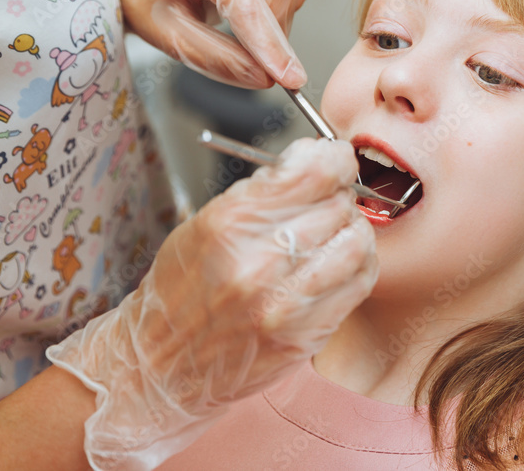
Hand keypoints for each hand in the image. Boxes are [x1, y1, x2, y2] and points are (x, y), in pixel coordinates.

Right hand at [47, 138, 376, 469]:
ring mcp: (284, 302)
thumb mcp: (206, 222)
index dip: (335, 159)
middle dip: (337, 197)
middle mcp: (258, 261)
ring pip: (357, 241)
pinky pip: (360, 282)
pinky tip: (338, 264)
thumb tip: (316, 160)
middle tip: (324, 204)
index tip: (335, 160)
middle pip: (338, 204)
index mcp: (230, 223)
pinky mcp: (305, 334)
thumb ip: (263, 192)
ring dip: (351, 231)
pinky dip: (358, 265)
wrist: (163, 364)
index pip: (314, 172)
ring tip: (332, 235)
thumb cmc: (183, 289)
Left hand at [109, 0, 319, 88]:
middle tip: (262, 53)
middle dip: (281, 24)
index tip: (288, 78)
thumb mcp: (171, 38)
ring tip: (261, 25)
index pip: (245, 2)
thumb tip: (264, 77)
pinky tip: (269, 4)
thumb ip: (218, 59)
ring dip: (292, 5)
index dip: (270, 44)